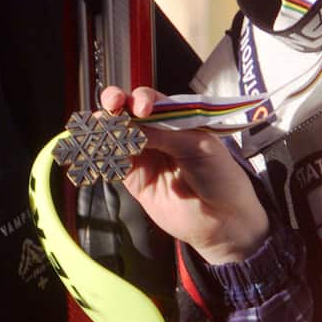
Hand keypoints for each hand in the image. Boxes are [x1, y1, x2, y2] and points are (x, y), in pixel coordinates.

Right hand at [100, 85, 269, 264]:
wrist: (222, 221)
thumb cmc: (220, 178)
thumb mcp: (198, 146)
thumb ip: (163, 134)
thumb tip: (129, 124)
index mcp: (176, 120)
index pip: (151, 101)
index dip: (141, 100)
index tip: (141, 109)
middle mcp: (157, 134)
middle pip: (127, 112)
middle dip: (115, 104)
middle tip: (111, 105)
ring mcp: (143, 155)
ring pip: (115, 133)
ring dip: (104, 127)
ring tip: (99, 127)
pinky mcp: (133, 177)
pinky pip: (112, 160)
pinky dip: (102, 153)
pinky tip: (99, 148)